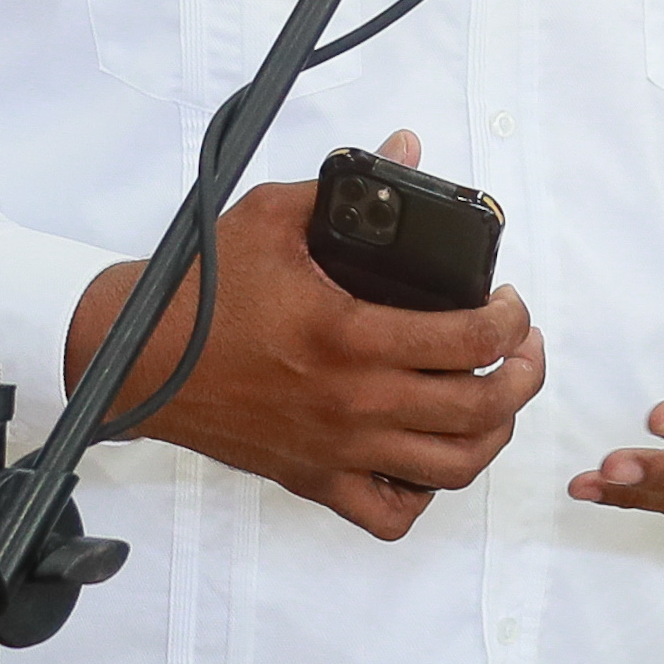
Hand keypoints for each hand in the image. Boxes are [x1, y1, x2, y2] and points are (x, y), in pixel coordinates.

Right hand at [64, 128, 544, 543]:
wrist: (139, 358)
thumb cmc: (203, 289)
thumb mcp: (276, 217)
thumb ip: (351, 188)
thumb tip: (407, 148)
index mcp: (350, 336)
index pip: (471, 341)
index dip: (512, 320)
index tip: (510, 301)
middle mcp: (353, 403)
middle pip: (480, 411)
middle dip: (524, 375)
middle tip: (522, 347)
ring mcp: (337, 450)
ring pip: (452, 469)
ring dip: (493, 434)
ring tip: (496, 396)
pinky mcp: (314, 480)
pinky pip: (391, 515)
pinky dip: (425, 493)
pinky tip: (429, 452)